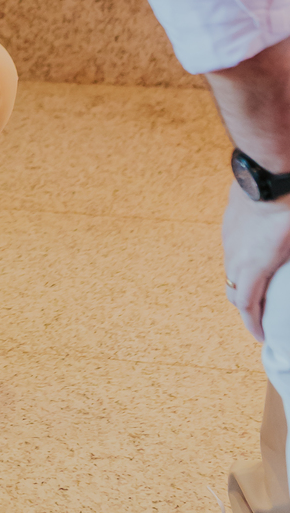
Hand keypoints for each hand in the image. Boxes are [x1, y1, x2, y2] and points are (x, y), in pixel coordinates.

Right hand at [223, 181, 289, 340]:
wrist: (266, 176)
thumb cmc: (287, 211)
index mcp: (253, 268)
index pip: (246, 306)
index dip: (253, 325)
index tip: (261, 336)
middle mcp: (236, 257)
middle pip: (233, 292)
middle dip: (245, 309)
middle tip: (259, 316)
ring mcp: (229, 240)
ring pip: (230, 271)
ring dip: (241, 284)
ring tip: (256, 287)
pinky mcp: (228, 224)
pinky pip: (231, 251)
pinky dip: (240, 263)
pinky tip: (254, 254)